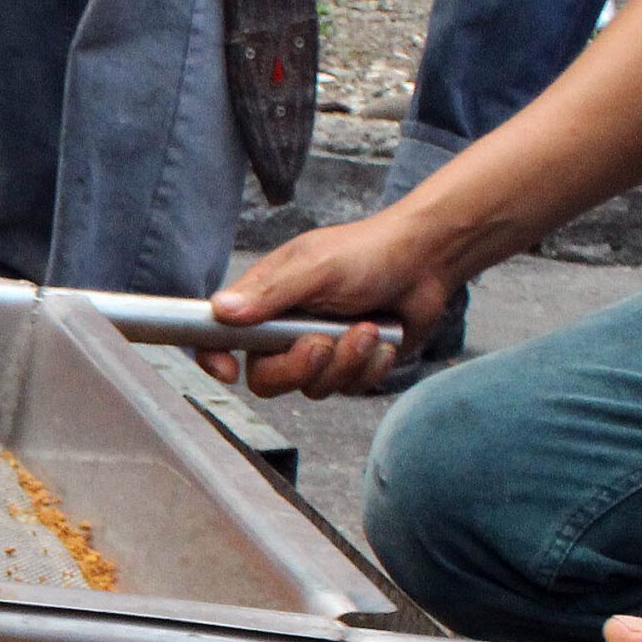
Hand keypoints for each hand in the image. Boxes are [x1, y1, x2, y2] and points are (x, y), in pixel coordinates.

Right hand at [200, 212, 461, 396]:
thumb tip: (220, 310)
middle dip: (298, 367)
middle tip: (323, 343)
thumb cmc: (370, 253)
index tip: (228, 371)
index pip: (219, 336)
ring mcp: (317, 351)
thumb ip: (270, 293)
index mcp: (265, 301)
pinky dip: (370, 366)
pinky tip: (382, 339)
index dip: (213, 357)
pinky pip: (348, 388)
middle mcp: (284, 330)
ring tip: (366, 328)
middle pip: (266, 378)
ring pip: (312, 387)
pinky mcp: (349, 366)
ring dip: (345, 362)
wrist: (428, 262)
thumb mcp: (317, 267)